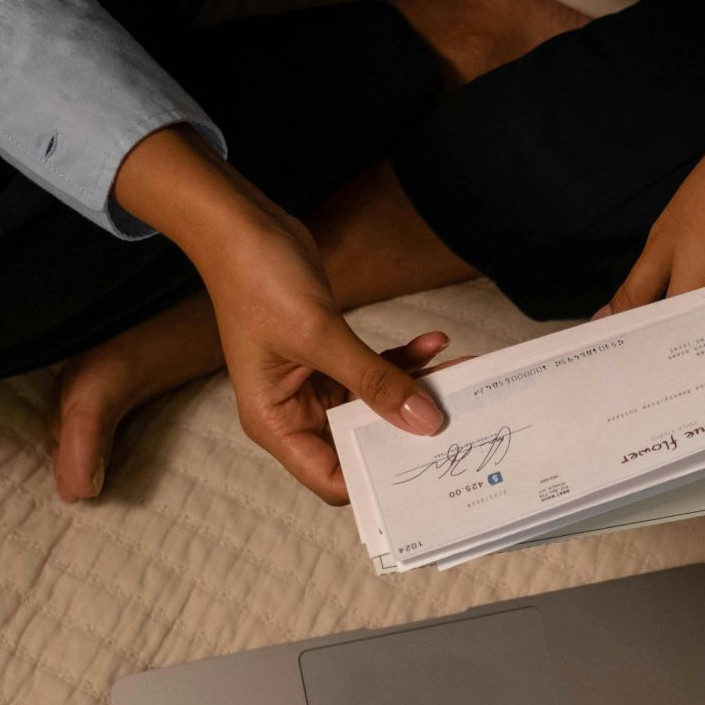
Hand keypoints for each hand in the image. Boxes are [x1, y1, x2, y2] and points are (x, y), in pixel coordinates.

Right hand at [114, 127, 446, 502]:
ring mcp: (314, 383)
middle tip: (456, 424)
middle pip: (359, 443)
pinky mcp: (330, 356)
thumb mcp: (320, 334)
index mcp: (275, 423)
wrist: (243, 226)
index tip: (425, 467)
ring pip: (374, 404)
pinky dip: (403, 359)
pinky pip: (375, 369)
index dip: (375, 479)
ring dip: (413, 390)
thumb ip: (374, 380)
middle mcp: (293, 412)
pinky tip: (434, 343)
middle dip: (405, 432)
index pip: (331, 477)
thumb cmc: (258, 281)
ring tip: (460, 377)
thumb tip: (424, 421)